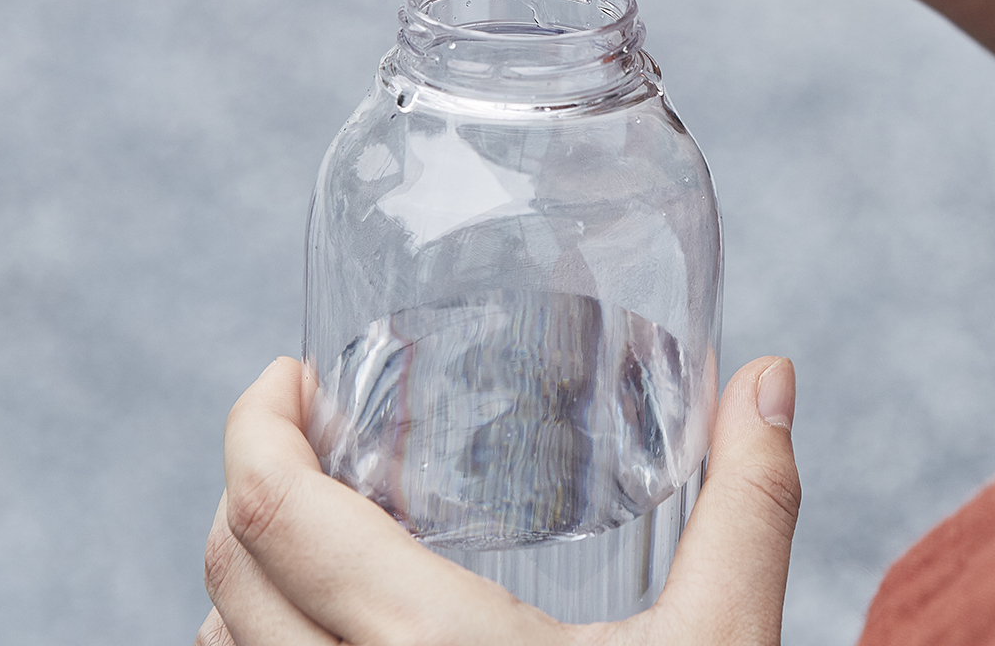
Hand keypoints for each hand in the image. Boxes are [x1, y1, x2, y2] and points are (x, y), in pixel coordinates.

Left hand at [198, 355, 799, 644]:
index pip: (271, 511)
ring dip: (248, 574)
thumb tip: (768, 376)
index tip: (293, 375)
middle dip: (254, 477)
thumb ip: (750, 505)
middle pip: (226, 565)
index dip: (255, 421)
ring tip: (324, 529)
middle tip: (319, 434)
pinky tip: (331, 633)